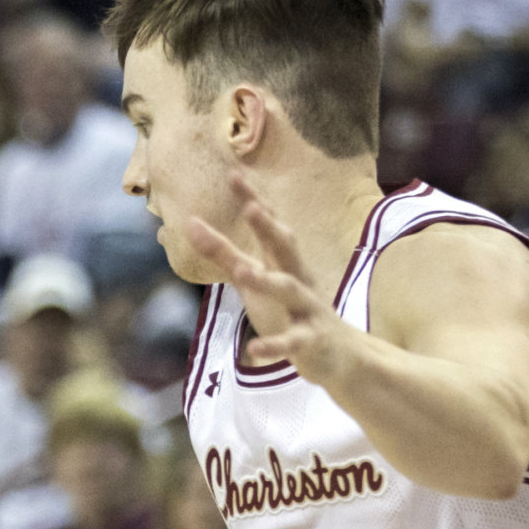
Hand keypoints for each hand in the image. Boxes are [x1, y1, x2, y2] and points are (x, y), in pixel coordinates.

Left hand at [184, 171, 363, 382]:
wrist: (339, 354)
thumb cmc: (289, 310)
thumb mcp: (253, 279)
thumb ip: (223, 254)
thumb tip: (189, 223)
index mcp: (283, 262)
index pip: (268, 225)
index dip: (253, 200)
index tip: (233, 174)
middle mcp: (298, 277)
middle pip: (285, 247)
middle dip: (269, 228)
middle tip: (252, 207)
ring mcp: (306, 308)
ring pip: (288, 290)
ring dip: (266, 280)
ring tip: (242, 272)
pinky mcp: (310, 340)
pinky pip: (291, 342)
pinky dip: (273, 346)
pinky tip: (253, 351)